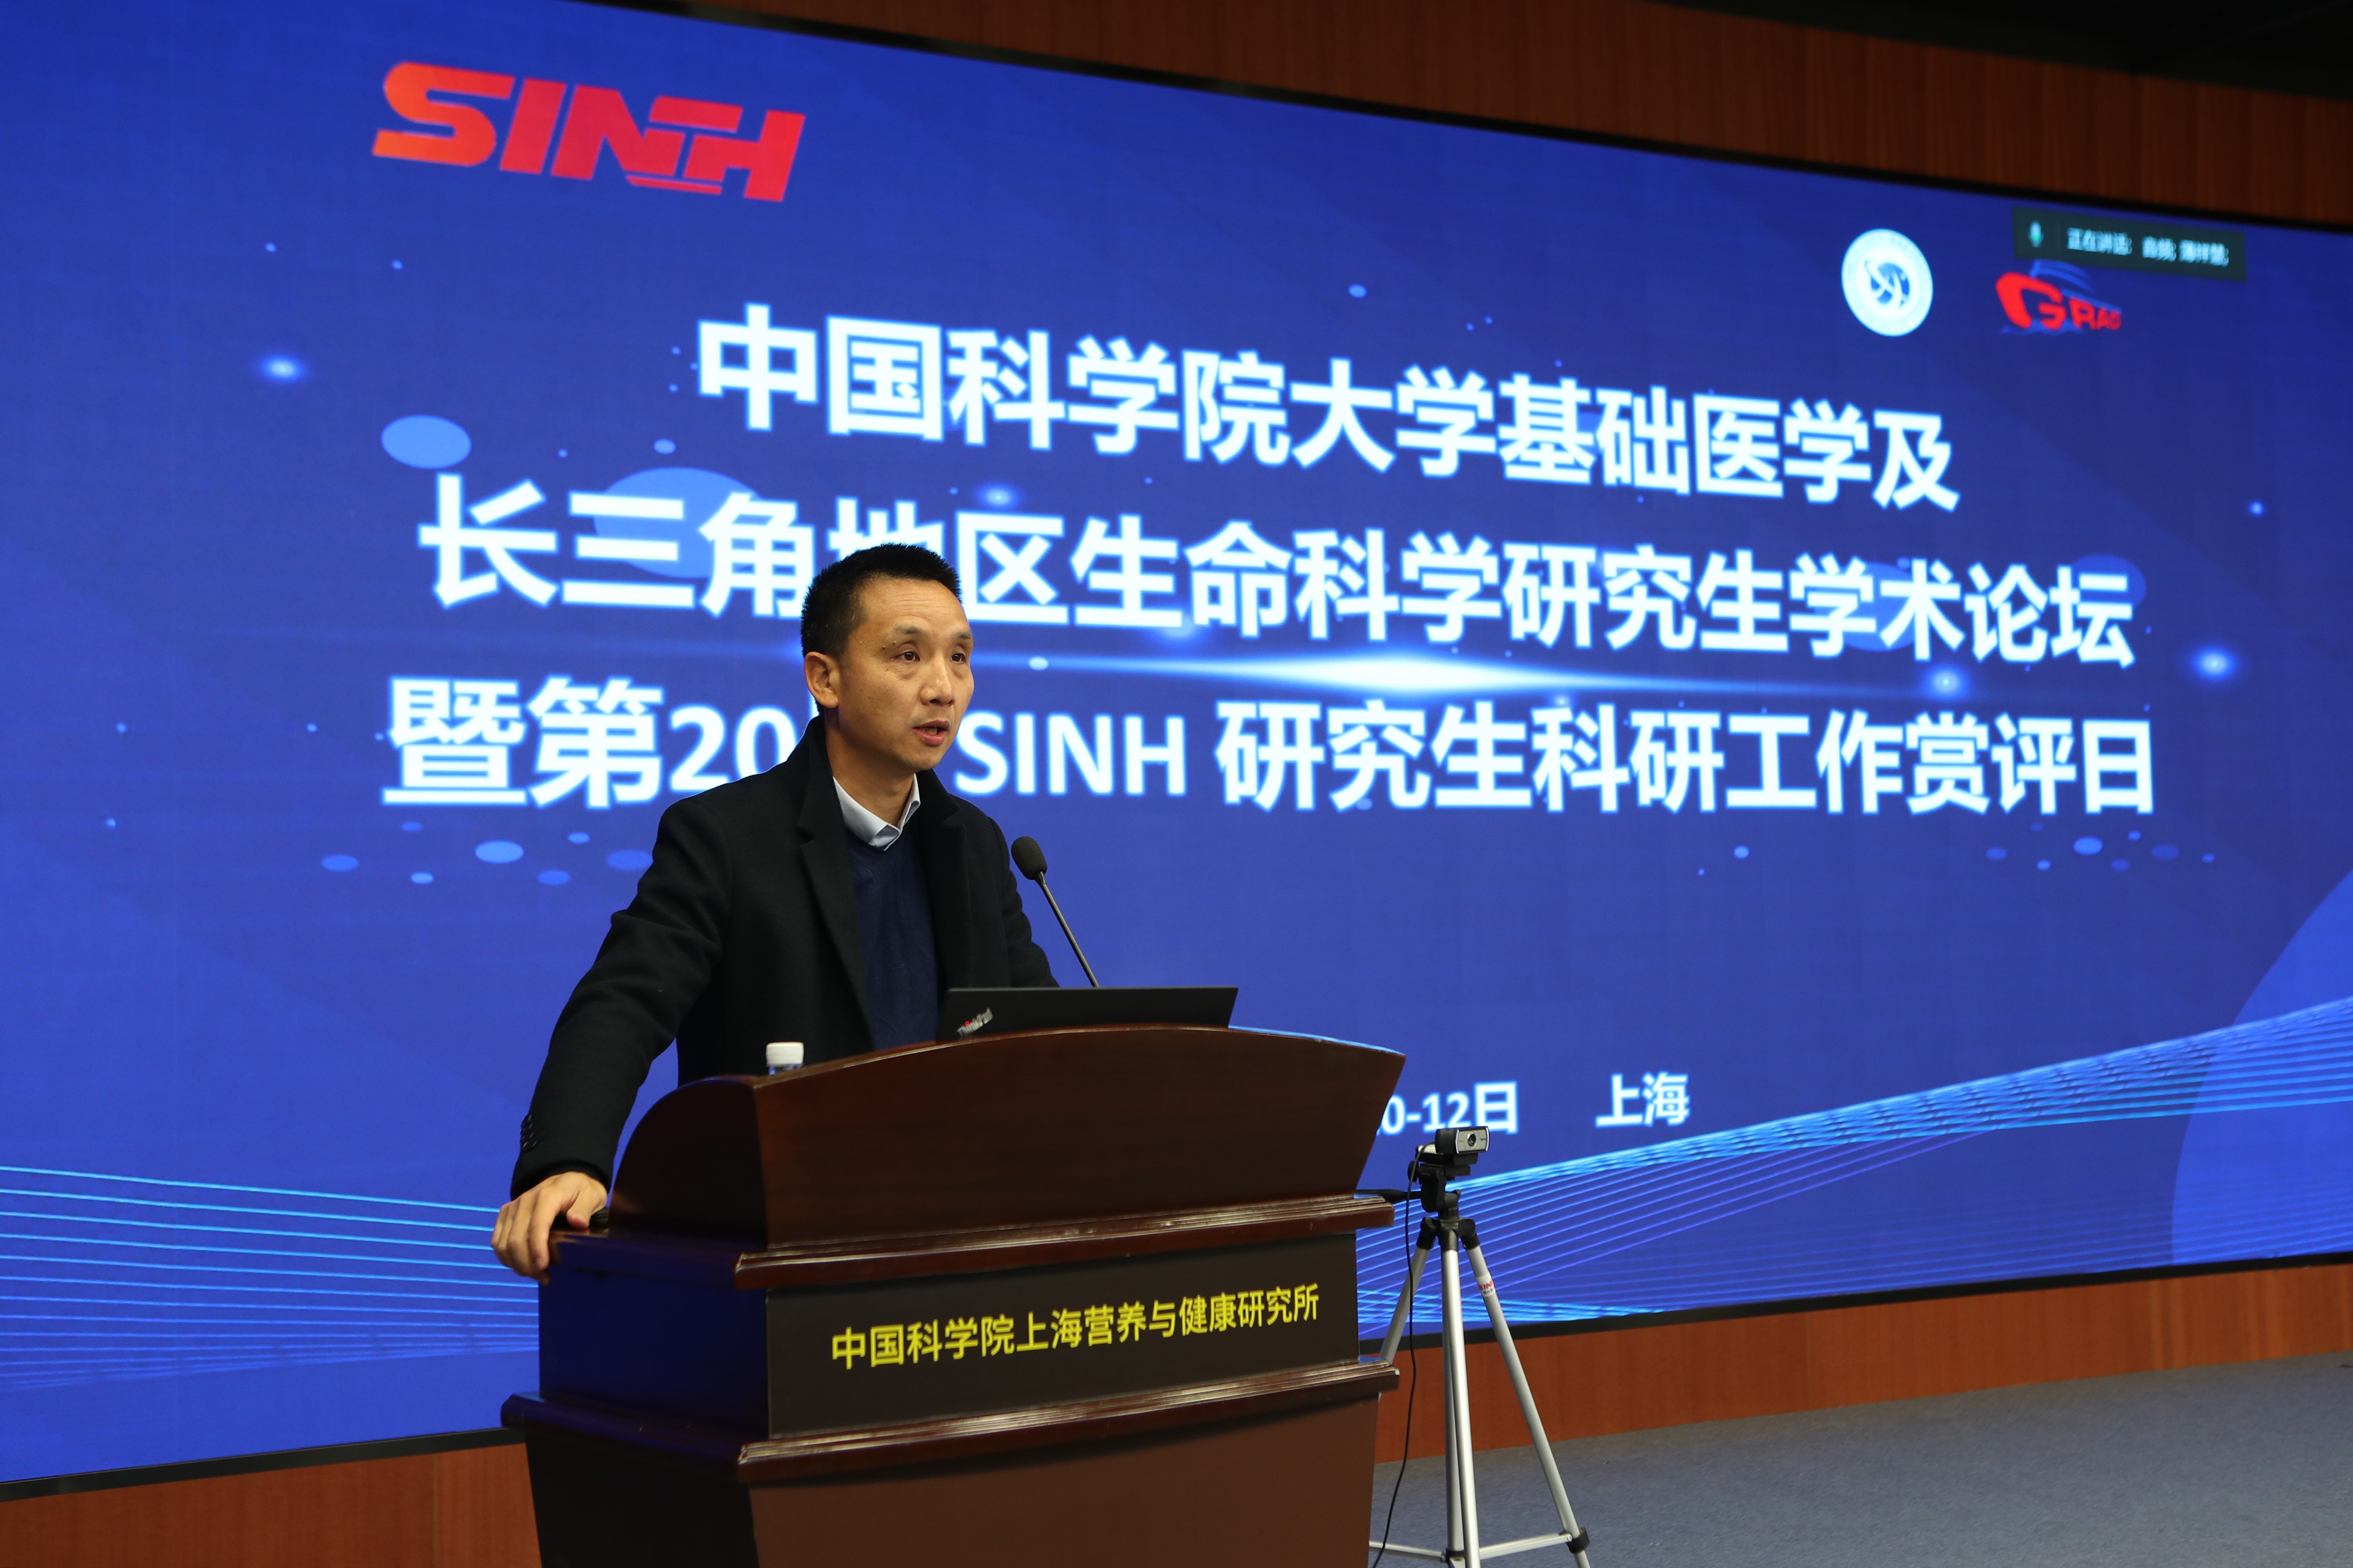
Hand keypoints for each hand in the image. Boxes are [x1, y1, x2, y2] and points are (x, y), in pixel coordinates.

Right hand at [492, 1171, 607, 1281]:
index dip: (537, 1249)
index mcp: (547, 1196)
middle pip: (516, 1239)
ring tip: (536, 1275)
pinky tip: (522, 1266)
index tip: (543, 1268)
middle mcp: (525, 1200)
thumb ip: (585, 1208)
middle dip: (527, 1264)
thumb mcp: (592, 1195)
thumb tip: (577, 1222)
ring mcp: (513, 1207)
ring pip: (503, 1243)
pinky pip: (497, 1241)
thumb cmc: (581, 1191)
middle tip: (545, 1278)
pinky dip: (506, 1258)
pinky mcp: (506, 1214)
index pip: (536, 1226)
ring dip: (517, 1264)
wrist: (566, 1180)